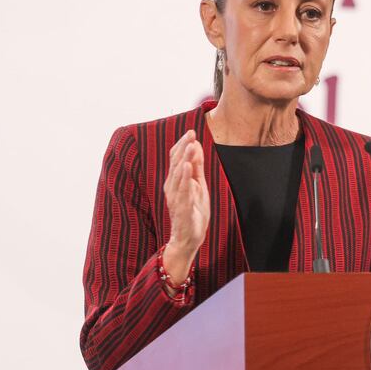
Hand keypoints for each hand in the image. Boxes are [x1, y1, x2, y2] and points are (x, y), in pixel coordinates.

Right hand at [162, 130, 209, 282]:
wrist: (188, 238)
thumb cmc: (192, 211)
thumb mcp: (198, 185)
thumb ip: (197, 167)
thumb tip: (196, 146)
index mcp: (175, 181)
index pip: (176, 159)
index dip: (183, 145)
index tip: (191, 131)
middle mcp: (172, 187)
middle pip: (176, 163)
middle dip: (184, 148)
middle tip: (191, 134)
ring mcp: (176, 198)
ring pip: (178, 175)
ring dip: (184, 159)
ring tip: (190, 146)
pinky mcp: (182, 208)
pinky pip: (183, 191)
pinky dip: (185, 179)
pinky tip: (188, 168)